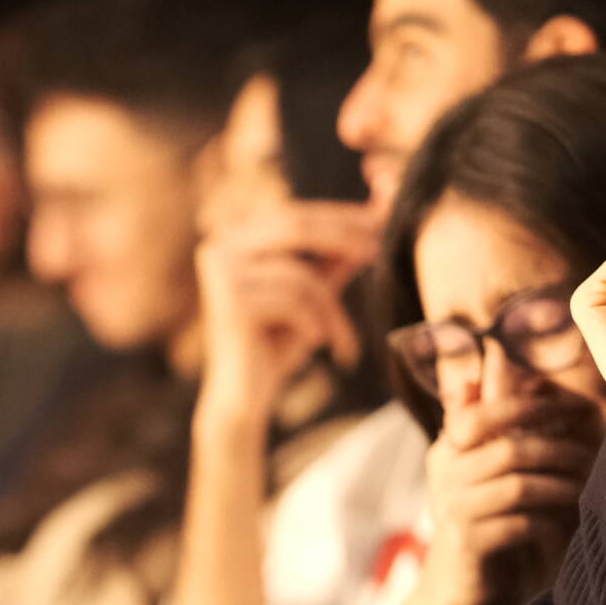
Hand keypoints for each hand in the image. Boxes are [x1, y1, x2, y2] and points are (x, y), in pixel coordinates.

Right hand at [192, 200, 378, 434]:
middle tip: (378, 251)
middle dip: (343, 238)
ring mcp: (221, 273)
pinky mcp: (230, 303)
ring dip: (330, 309)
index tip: (384, 212)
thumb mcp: (316, 290)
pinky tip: (314, 344)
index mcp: (236, 237)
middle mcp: (221, 247)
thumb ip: (339, 253)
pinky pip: (292, 301)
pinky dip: (314, 325)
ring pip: (300, 274)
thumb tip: (381, 208)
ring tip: (341, 339)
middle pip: (296, 227)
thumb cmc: (280, 342)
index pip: (296, 214)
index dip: (341, 214)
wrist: (247, 396)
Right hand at [382, 389, 599, 604]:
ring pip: (518, 486)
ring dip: (561, 485)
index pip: (481, 413)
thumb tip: (493, 358)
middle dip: (556, 447)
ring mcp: (454, 510)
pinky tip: (568, 522)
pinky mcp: (470, 544)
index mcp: (447, 449)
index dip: (526, 405)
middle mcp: (444, 475)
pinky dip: (550, 521)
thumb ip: (486, 419)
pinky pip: (520, 523)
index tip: (568, 405)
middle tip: (591, 451)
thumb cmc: (479, 521)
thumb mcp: (476, 467)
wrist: (455, 588)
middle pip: (507, 448)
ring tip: (588, 486)